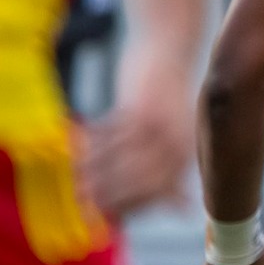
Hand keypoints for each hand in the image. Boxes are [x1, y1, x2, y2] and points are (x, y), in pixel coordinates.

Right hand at [81, 49, 193, 215]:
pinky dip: (91, 144)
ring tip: (75, 181)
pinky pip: (109, 135)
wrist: (171, 47)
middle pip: (137, 183)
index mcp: (188, 151)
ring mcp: (157, 125)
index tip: (111, 217)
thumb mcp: (182, 134)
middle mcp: (176, 143)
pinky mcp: (138, 106)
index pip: (158, 193)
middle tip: (84, 203)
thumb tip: (181, 209)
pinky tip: (79, 145)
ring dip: (93, 173)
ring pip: (118, 161)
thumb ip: (179, 170)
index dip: (132, 208)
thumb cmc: (172, 95)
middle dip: (109, 196)